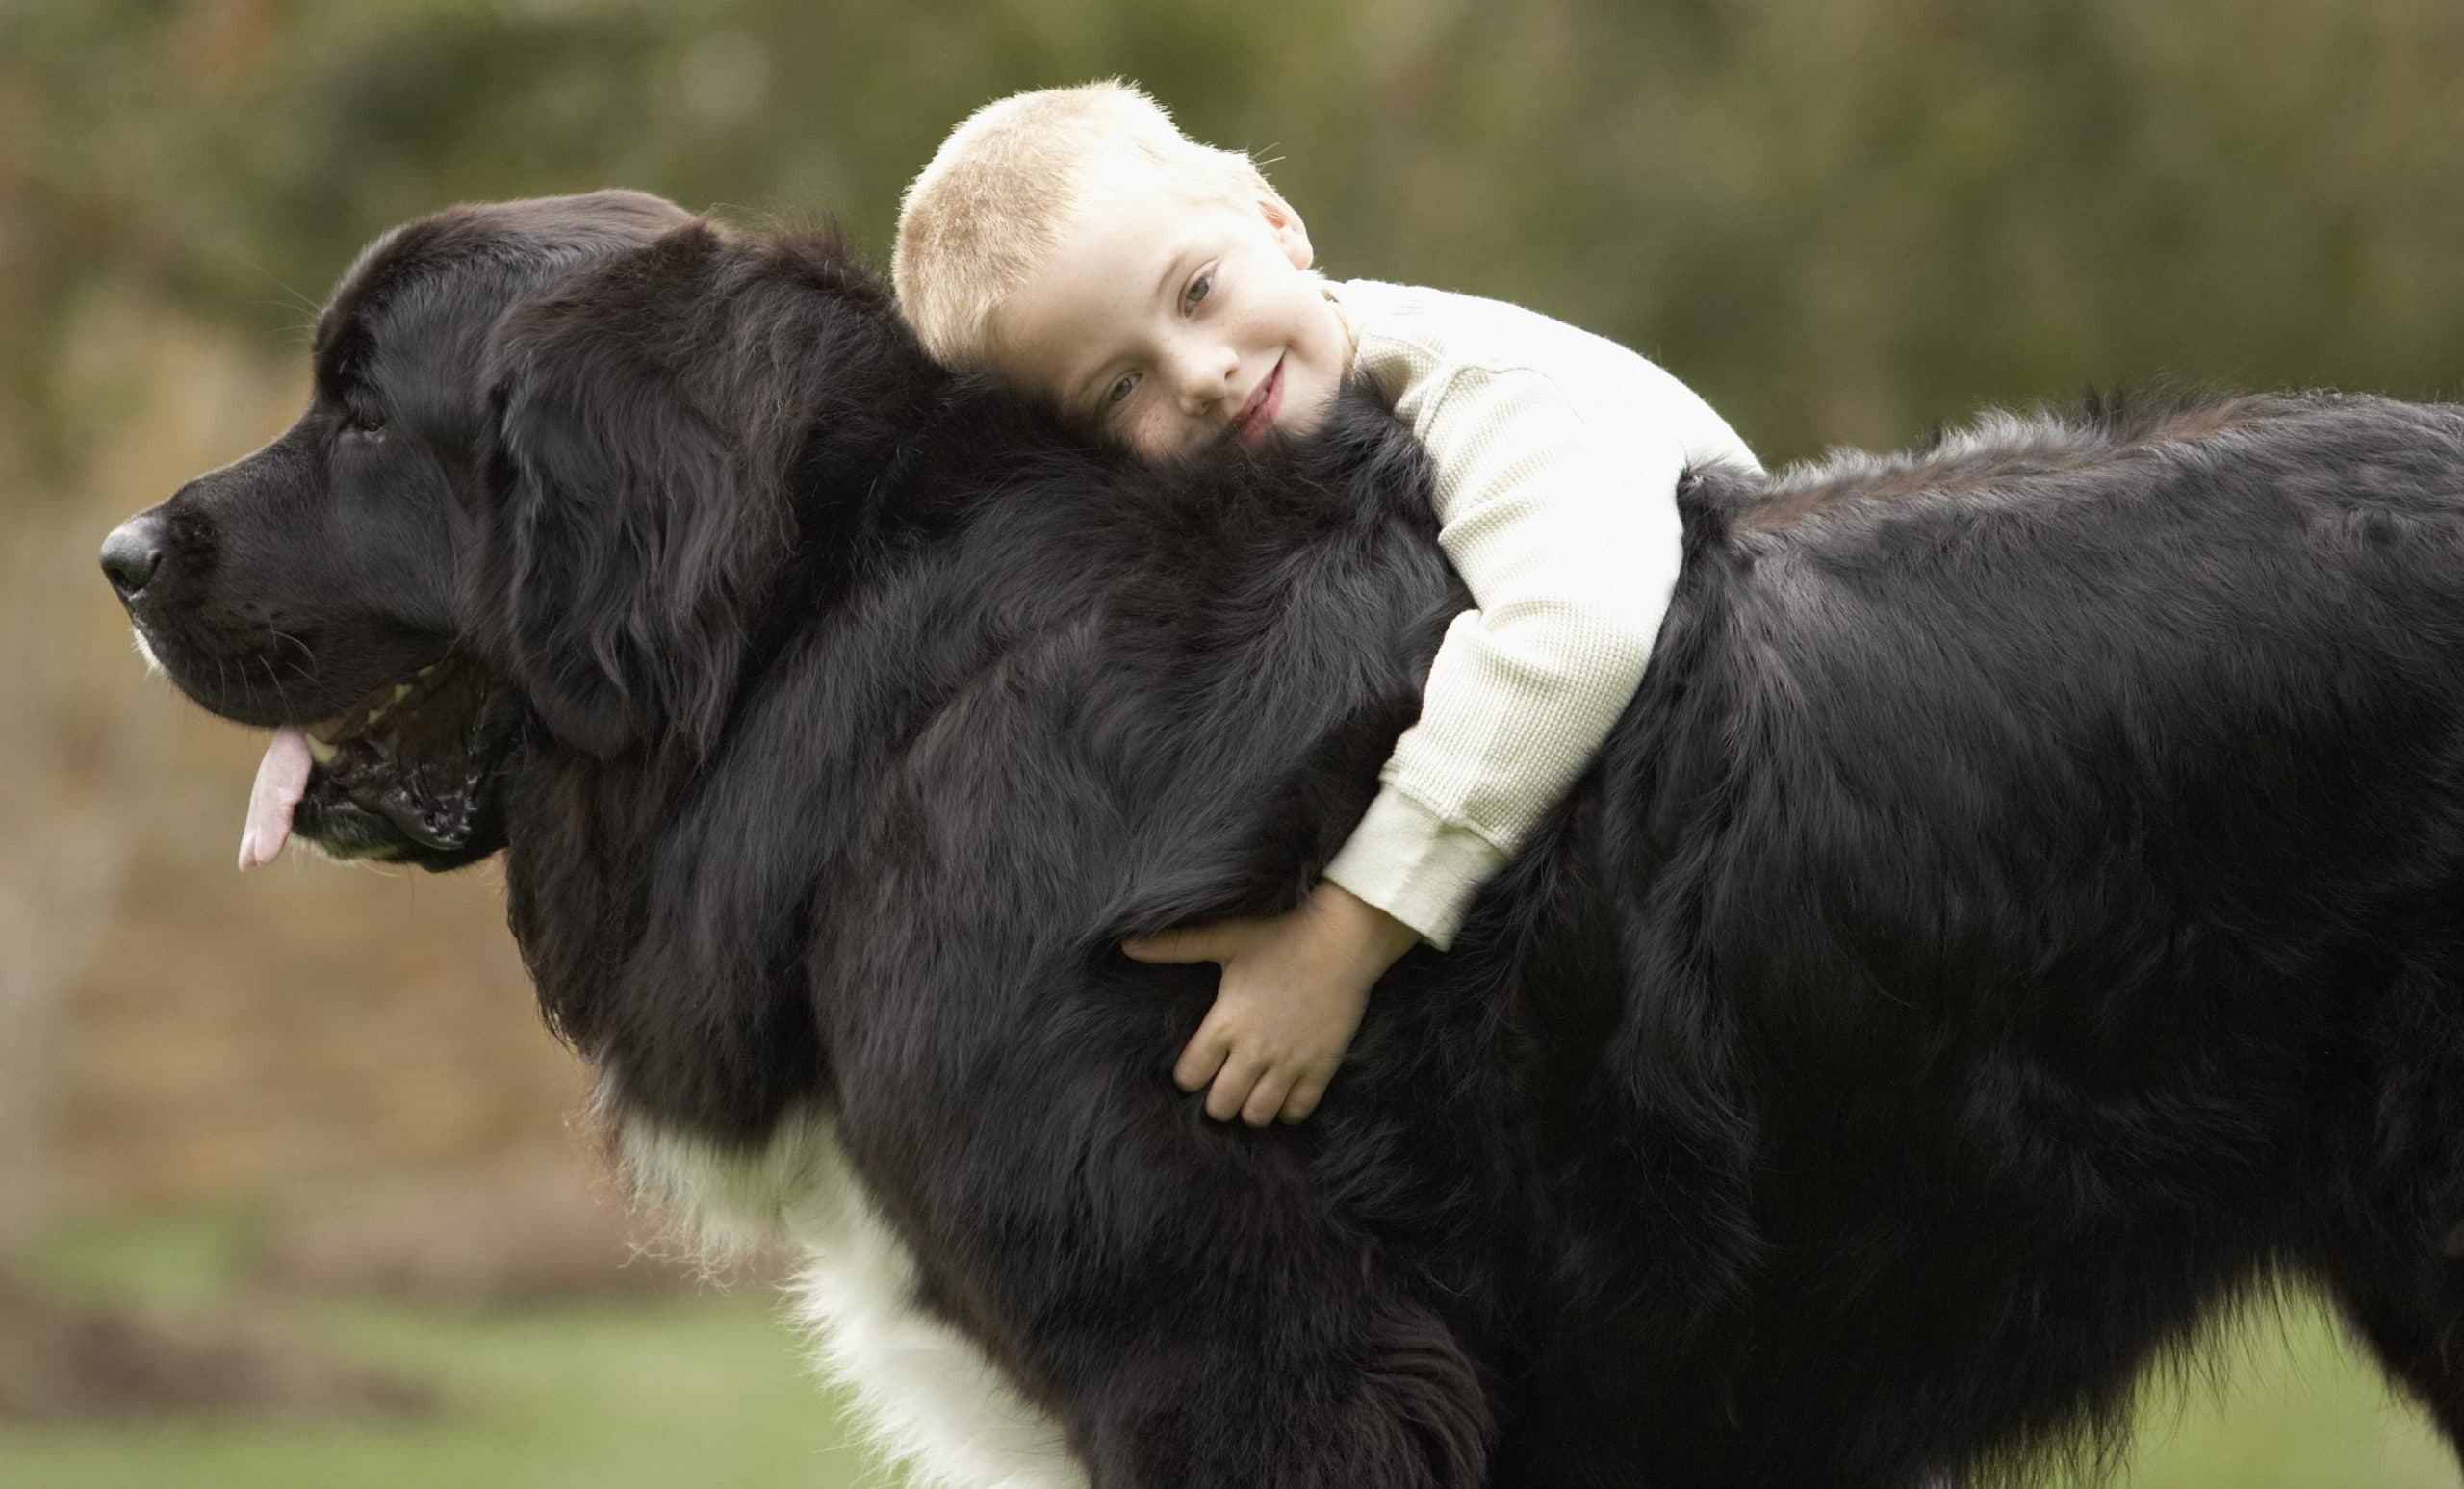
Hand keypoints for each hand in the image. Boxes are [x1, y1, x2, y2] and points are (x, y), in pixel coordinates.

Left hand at [1124, 881, 1419, 1125]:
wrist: (1345, 936)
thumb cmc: (1282, 932)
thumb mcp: (1224, 936)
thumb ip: (1175, 946)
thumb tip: (1126, 943)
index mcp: (1226, 1022)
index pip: (1191, 1076)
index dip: (1188, 1075)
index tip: (1195, 1067)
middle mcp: (1255, 1051)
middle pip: (1221, 1106)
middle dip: (1216, 1100)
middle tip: (1222, 1083)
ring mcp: (1290, 1062)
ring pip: (1258, 1115)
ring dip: (1250, 1108)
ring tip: (1251, 1090)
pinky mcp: (1322, 1066)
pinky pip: (1299, 1111)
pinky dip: (1288, 1109)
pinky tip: (1283, 1091)